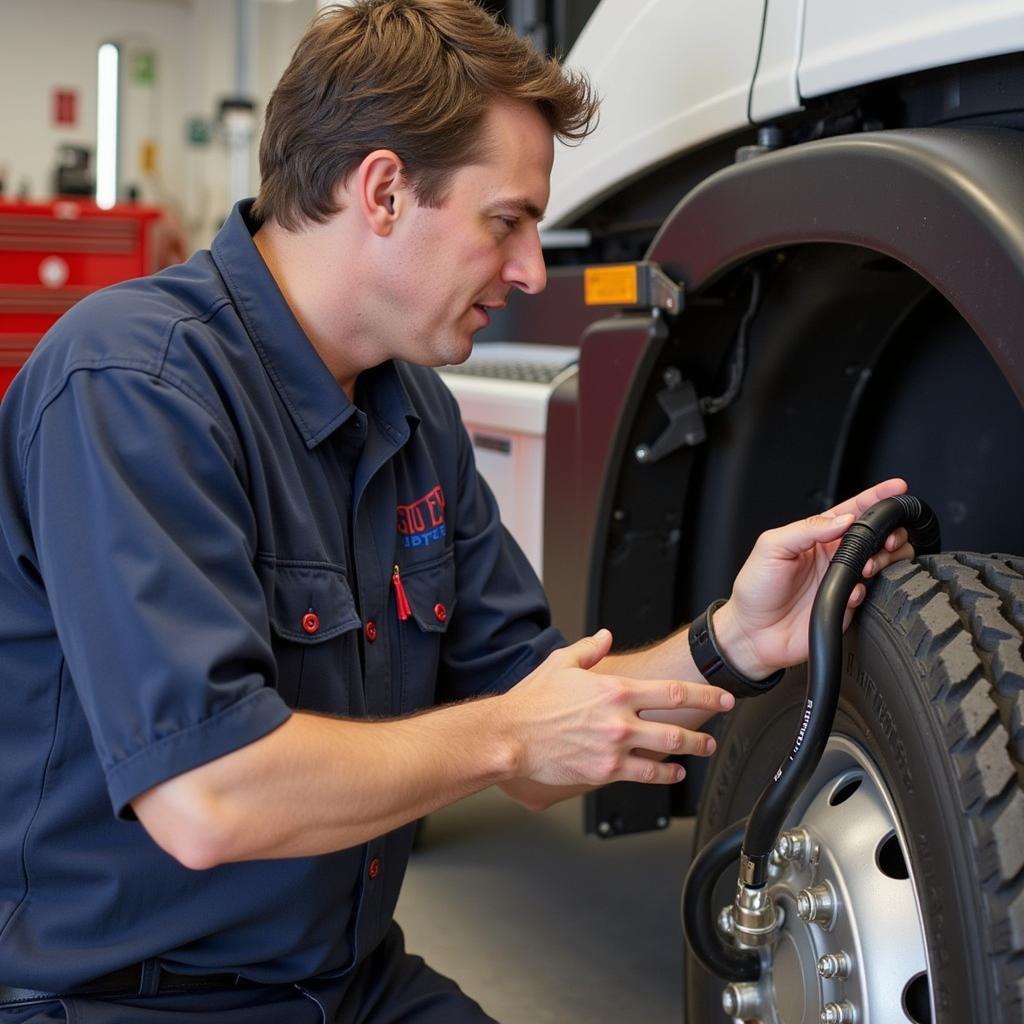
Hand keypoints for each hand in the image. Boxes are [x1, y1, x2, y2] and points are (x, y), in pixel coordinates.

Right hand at [498, 629, 733, 787]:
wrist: (511, 736)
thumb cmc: (532, 703)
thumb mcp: (561, 663)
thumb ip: (589, 649)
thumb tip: (605, 638)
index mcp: (613, 690)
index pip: (672, 691)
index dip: (704, 695)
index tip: (722, 697)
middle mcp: (619, 719)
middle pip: (677, 725)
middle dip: (704, 728)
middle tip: (717, 729)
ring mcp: (614, 748)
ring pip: (666, 752)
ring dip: (691, 752)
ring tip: (702, 751)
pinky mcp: (605, 771)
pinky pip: (644, 775)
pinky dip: (664, 775)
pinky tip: (672, 773)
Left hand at [714, 478, 915, 677]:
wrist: (753, 633)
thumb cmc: (755, 589)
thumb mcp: (771, 547)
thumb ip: (806, 529)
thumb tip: (842, 519)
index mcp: (816, 537)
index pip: (852, 510)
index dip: (876, 498)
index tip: (896, 488)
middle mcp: (834, 556)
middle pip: (876, 535)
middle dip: (890, 532)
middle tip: (886, 538)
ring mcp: (842, 580)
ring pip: (883, 562)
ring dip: (884, 559)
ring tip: (868, 565)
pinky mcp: (847, 605)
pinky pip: (871, 593)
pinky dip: (865, 589)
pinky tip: (850, 593)